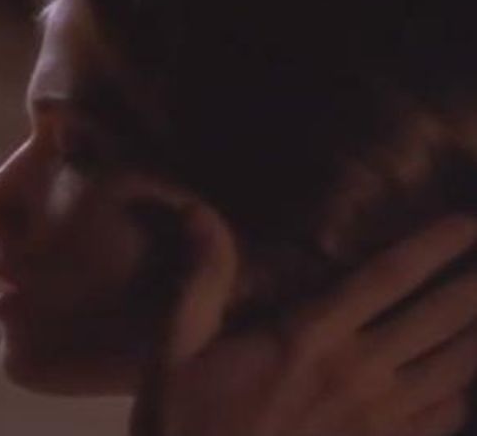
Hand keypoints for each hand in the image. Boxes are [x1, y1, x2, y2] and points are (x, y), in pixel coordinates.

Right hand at [132, 215, 476, 435]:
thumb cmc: (186, 422)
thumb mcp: (176, 346)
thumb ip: (202, 279)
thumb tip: (198, 209)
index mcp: (307, 338)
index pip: (385, 279)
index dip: (434, 246)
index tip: (467, 220)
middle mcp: (354, 373)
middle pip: (437, 318)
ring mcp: (376, 419)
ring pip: (455, 368)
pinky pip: (446, 419)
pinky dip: (467, 394)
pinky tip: (470, 379)